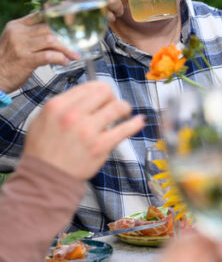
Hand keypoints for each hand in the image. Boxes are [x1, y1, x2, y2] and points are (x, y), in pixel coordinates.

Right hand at [0, 13, 79, 91]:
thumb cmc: (9, 59)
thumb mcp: (16, 40)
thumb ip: (33, 34)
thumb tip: (58, 33)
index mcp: (16, 26)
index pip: (40, 15)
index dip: (58, 18)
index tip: (72, 22)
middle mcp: (18, 33)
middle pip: (48, 28)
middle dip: (66, 36)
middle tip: (77, 43)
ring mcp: (21, 46)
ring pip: (51, 40)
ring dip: (66, 48)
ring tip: (74, 55)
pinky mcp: (25, 60)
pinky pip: (49, 55)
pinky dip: (60, 58)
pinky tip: (65, 62)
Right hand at [23, 81, 144, 179]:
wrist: (47, 176)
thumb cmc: (44, 149)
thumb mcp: (42, 119)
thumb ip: (63, 105)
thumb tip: (86, 95)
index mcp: (57, 105)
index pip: (89, 86)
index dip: (99, 90)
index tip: (103, 97)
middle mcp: (73, 115)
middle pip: (105, 92)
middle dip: (112, 97)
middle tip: (112, 105)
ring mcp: (88, 130)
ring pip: (118, 107)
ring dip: (124, 108)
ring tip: (124, 112)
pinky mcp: (101, 146)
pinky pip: (125, 129)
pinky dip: (135, 123)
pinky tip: (139, 121)